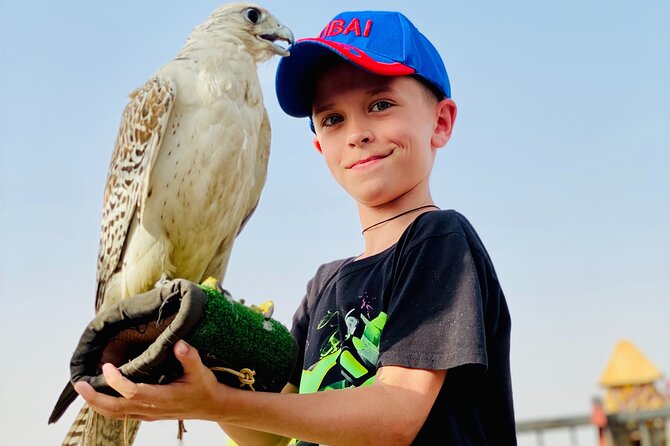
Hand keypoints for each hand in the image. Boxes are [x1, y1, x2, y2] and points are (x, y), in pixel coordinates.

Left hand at [75, 340, 222, 421]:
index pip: (132, 392)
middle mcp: (151, 409)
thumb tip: (179, 343)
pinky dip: (105, 406)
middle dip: (94, 398)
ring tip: (83, 388)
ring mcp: (147, 414)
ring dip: (96, 403)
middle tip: (79, 384)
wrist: (210, 406)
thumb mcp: (201, 371)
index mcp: (163, 398)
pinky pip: (119, 414)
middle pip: (115, 408)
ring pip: (114, 414)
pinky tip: (99, 394)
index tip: (107, 366)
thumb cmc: (204, 387)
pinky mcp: (146, 415)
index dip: (117, 381)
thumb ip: (189, 357)